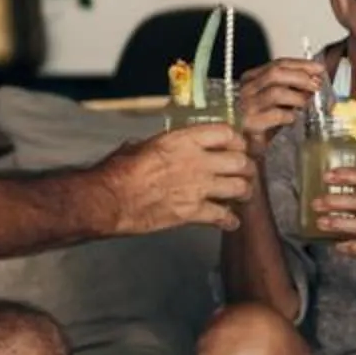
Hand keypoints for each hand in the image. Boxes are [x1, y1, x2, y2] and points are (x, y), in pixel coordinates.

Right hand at [105, 122, 253, 231]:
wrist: (109, 199)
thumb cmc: (118, 171)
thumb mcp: (141, 146)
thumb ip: (159, 145)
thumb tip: (155, 146)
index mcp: (183, 140)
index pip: (226, 133)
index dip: (236, 140)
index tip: (236, 146)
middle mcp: (197, 161)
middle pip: (240, 161)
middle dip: (246, 168)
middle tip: (244, 173)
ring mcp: (198, 187)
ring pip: (239, 188)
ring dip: (243, 193)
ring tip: (241, 196)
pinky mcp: (192, 212)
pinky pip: (224, 216)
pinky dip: (229, 221)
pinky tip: (229, 221)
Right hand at [233, 55, 328, 147]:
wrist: (244, 148)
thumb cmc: (261, 125)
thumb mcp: (275, 101)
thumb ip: (290, 89)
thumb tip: (314, 81)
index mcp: (251, 79)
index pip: (278, 64)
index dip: (301, 65)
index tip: (318, 68)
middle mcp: (246, 90)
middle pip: (276, 73)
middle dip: (301, 77)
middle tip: (317, 85)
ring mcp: (246, 106)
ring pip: (276, 92)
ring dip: (297, 97)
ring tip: (305, 104)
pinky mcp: (250, 124)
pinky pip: (276, 114)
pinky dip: (290, 115)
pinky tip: (293, 119)